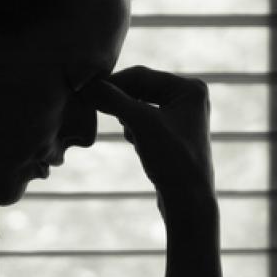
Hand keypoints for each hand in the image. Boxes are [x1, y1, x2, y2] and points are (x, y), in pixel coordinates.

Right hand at [81, 66, 215, 215]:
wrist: (188, 201)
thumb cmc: (172, 160)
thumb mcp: (141, 124)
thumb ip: (114, 101)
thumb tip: (87, 86)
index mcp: (190, 88)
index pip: (142, 75)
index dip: (113, 83)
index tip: (86, 91)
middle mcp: (189, 97)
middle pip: (141, 88)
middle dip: (121, 101)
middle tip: (94, 107)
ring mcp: (182, 115)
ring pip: (140, 104)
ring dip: (127, 116)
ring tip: (129, 133)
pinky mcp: (172, 133)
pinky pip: (144, 120)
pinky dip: (134, 128)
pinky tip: (136, 143)